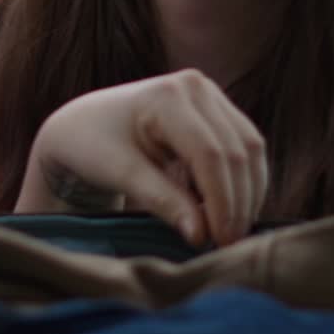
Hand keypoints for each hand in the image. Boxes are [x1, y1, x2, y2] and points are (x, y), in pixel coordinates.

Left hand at [14, 70, 268, 246]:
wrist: (83, 125)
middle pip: (237, 151)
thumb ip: (163, 201)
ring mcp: (209, 95)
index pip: (209, 154)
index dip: (221, 201)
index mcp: (168, 96)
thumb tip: (202, 235)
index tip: (221, 242)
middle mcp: (196, 87)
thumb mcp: (121, 174)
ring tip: (230, 232)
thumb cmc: (92, 146)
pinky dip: (243, 182)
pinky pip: (245, 147)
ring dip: (247, 194)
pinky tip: (230, 211)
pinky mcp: (217, 109)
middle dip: (238, 202)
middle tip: (229, 246)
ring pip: (250, 149)